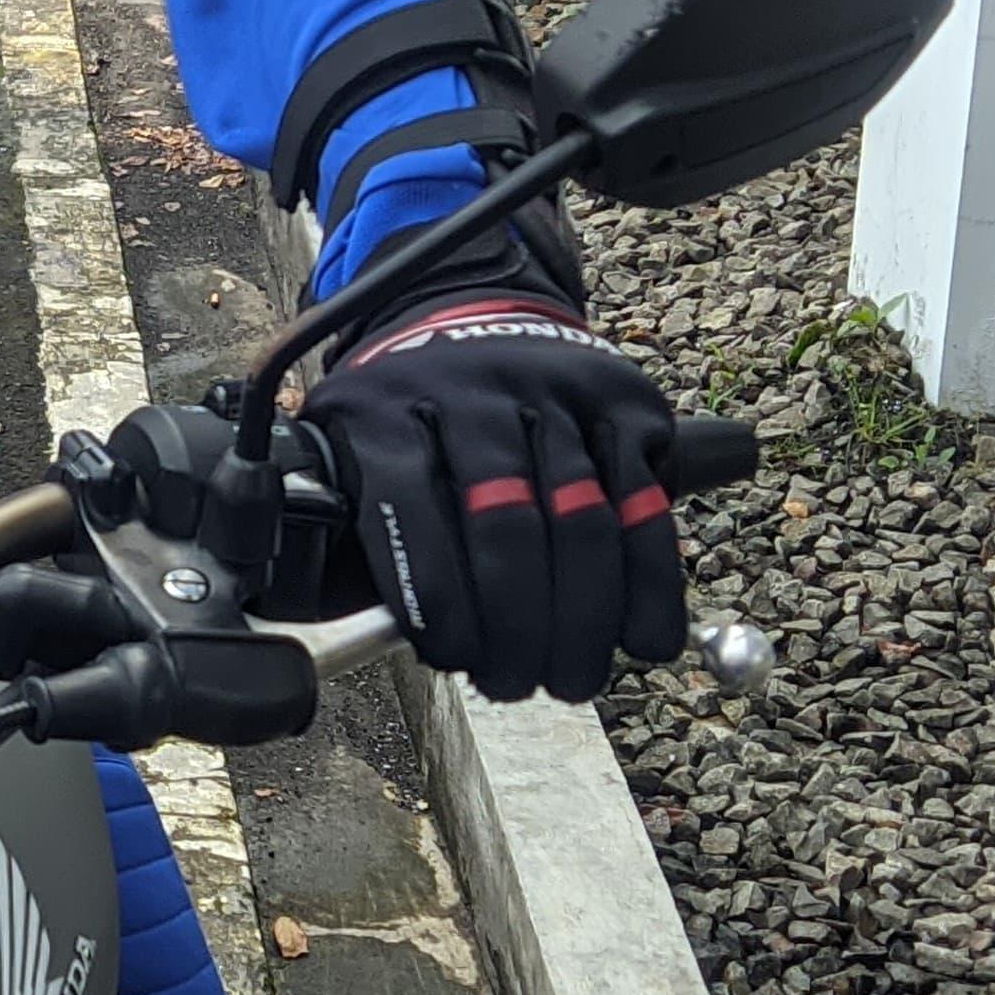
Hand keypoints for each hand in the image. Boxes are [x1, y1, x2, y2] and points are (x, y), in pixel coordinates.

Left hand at [298, 289, 682, 702]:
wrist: (464, 309)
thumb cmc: (400, 413)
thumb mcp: (345, 447)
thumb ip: (356, 528)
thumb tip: (367, 636)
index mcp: (381, 408)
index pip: (408, 512)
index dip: (437, 599)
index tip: (450, 657)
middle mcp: (468, 390)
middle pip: (505, 526)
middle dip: (517, 627)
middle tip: (514, 685)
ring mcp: (551, 389)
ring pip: (580, 519)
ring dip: (582, 619)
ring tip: (571, 678)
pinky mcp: (620, 397)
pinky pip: (643, 502)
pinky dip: (649, 581)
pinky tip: (644, 637)